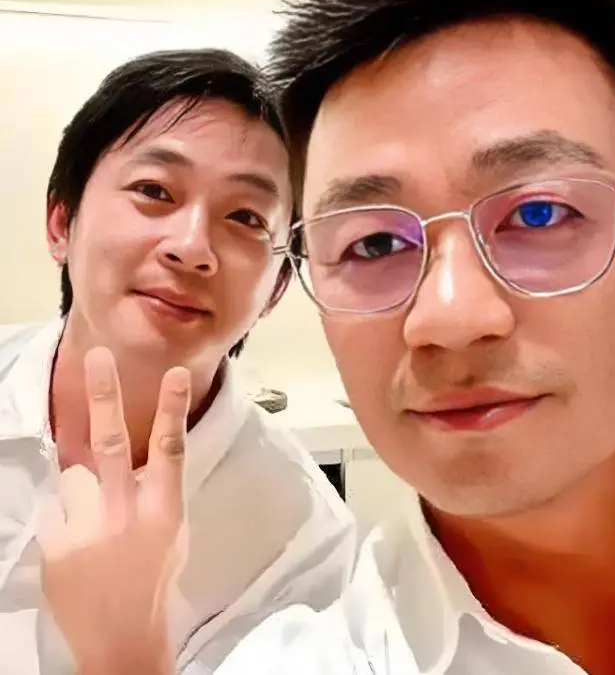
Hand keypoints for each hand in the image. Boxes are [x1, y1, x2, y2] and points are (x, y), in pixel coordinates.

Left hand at [38, 347, 190, 674]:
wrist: (121, 638)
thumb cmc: (155, 579)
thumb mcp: (171, 531)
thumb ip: (155, 492)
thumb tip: (133, 459)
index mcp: (163, 509)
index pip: (170, 449)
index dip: (173, 409)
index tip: (176, 374)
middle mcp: (125, 512)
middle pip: (110, 444)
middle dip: (105, 396)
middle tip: (97, 358)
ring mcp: (87, 528)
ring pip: (74, 476)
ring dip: (82, 490)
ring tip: (94, 526)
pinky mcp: (56, 543)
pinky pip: (57, 508)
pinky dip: (65, 518)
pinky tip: (78, 546)